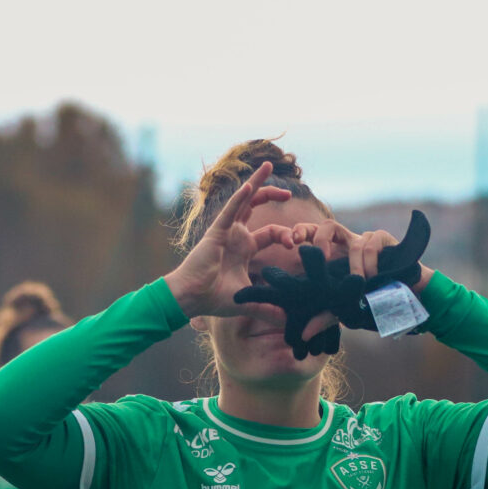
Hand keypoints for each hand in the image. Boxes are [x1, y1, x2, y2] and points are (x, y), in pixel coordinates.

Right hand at [165, 162, 294, 318]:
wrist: (191, 298)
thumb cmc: (214, 298)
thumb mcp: (249, 301)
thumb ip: (269, 309)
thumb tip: (289, 323)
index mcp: (245, 248)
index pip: (270, 232)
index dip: (286, 235)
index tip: (296, 244)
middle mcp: (236, 235)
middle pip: (256, 206)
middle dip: (272, 195)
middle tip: (289, 192)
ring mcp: (226, 231)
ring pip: (243, 199)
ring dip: (256, 182)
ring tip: (268, 165)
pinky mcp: (216, 232)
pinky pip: (229, 210)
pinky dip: (239, 198)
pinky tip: (249, 186)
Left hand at [232, 211, 432, 355]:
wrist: (408, 298)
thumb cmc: (374, 300)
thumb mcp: (345, 310)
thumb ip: (324, 317)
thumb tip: (303, 334)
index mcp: (335, 255)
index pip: (313, 236)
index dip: (302, 232)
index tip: (291, 242)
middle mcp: (348, 243)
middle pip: (328, 226)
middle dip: (320, 237)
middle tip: (321, 257)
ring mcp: (366, 239)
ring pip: (352, 241)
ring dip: (355, 265)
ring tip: (360, 282)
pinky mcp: (384, 239)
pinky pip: (372, 244)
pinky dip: (371, 263)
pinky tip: (376, 277)